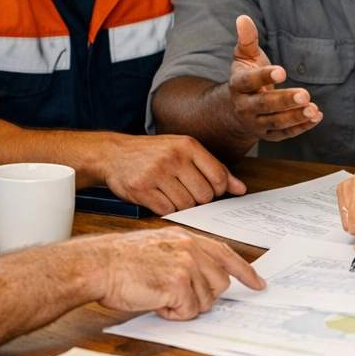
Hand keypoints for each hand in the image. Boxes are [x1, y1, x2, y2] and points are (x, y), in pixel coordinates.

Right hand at [92, 226, 264, 319]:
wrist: (98, 264)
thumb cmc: (120, 261)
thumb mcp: (158, 248)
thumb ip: (184, 258)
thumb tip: (204, 282)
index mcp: (187, 238)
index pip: (226, 253)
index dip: (245, 271)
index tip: (258, 283)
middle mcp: (190, 248)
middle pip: (220, 283)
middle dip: (203, 296)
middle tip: (176, 296)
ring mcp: (186, 265)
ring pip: (205, 300)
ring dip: (184, 306)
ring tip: (159, 295)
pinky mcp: (178, 283)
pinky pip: (189, 311)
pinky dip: (172, 313)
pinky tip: (155, 302)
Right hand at [104, 134, 245, 214]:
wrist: (114, 153)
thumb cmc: (153, 154)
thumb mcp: (185, 151)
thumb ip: (214, 168)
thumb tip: (240, 189)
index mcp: (188, 145)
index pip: (219, 176)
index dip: (219, 190)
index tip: (210, 189)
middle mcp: (173, 157)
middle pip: (205, 195)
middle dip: (199, 199)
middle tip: (186, 191)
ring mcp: (156, 173)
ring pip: (186, 205)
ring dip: (181, 204)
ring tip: (170, 192)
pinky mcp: (141, 189)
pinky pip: (167, 210)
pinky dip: (165, 209)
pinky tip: (158, 196)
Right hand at [228, 15, 321, 140]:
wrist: (236, 109)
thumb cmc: (246, 76)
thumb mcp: (244, 57)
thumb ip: (247, 39)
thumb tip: (243, 18)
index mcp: (237, 85)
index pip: (249, 82)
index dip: (264, 77)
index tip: (282, 71)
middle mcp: (244, 107)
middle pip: (264, 105)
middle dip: (285, 101)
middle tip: (305, 95)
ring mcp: (256, 123)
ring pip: (276, 122)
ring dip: (295, 117)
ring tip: (313, 109)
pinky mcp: (268, 135)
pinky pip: (285, 133)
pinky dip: (301, 127)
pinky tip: (316, 117)